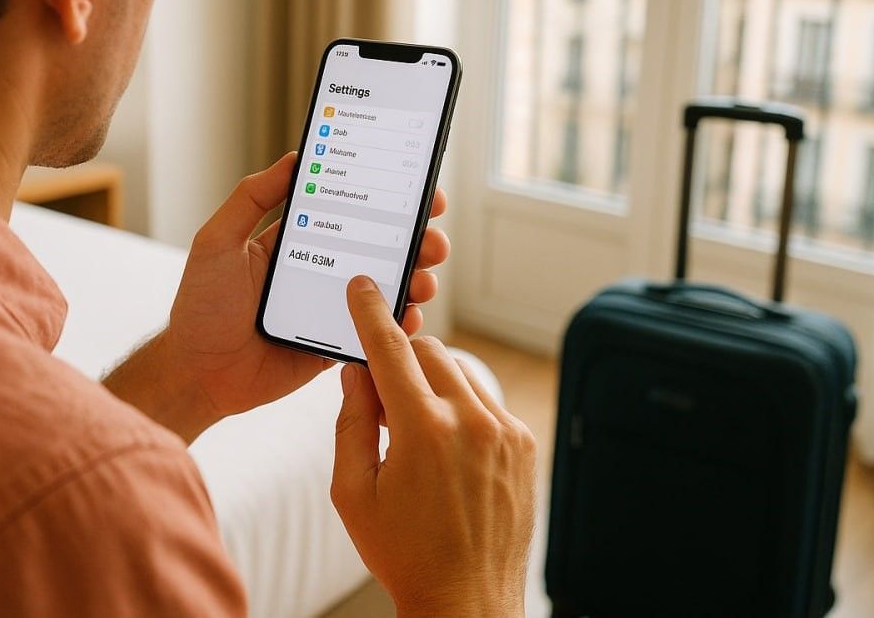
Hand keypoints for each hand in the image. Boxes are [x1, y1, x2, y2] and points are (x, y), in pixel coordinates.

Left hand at [163, 152, 450, 425]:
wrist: (197, 373)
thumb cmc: (201, 306)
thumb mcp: (217, 241)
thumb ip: (251, 198)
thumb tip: (295, 158)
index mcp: (298, 241)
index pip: (350, 209)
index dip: (387, 197)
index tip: (419, 188)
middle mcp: (322, 270)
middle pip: (381, 247)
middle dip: (416, 239)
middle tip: (432, 238)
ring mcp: (333, 309)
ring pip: (388, 288)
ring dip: (416, 279)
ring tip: (423, 279)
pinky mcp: (337, 346)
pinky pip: (377, 333)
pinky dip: (399, 324)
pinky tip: (407, 316)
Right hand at [332, 276, 536, 617]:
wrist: (467, 602)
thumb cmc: (403, 553)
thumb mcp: (352, 491)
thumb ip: (350, 422)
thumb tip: (354, 373)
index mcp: (422, 430)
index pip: (389, 348)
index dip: (370, 312)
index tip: (363, 286)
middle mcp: (471, 422)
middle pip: (427, 349)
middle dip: (398, 359)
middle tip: (380, 401)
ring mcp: (505, 432)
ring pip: (459, 370)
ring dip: (431, 382)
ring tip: (415, 434)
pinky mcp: (524, 445)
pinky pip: (485, 400)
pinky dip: (460, 407)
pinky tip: (446, 449)